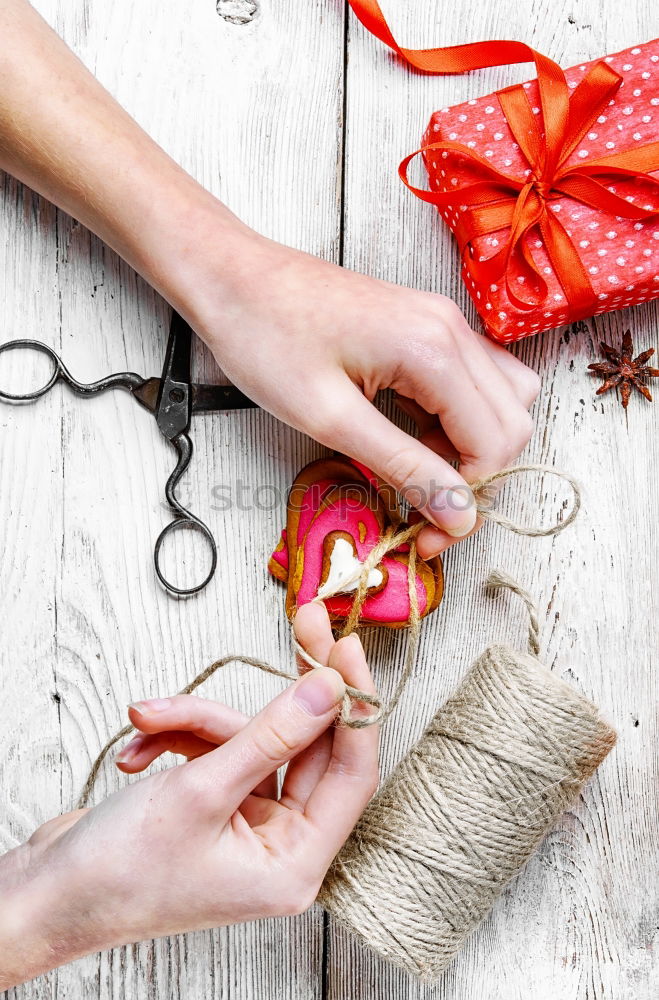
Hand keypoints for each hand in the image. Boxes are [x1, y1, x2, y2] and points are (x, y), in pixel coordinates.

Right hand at [0, 604, 377, 988]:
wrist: (45, 896)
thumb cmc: (117, 871)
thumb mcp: (201, 792)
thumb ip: (271, 735)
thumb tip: (328, 688)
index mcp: (293, 863)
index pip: (351, 771)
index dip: (353, 704)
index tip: (346, 646)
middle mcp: (279, 845)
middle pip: (302, 745)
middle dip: (276, 694)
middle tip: (301, 623)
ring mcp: (247, 824)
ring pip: (251, 740)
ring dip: (199, 720)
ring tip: (150, 717)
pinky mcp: (215, 806)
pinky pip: (217, 751)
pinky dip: (179, 739)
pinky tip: (138, 750)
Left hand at [1, 2, 539, 562]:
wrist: (234, 279)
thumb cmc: (266, 338)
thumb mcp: (330, 418)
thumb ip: (403, 467)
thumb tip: (456, 512)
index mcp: (433, 349)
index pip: (496, 442)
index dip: (468, 498)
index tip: (428, 531)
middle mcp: (451, 329)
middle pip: (511, 422)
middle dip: (477, 478)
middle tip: (426, 512)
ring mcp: (441, 322)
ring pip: (501, 400)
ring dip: (472, 448)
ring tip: (418, 472)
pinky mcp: (425, 326)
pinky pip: (472, 381)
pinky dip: (457, 420)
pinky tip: (414, 437)